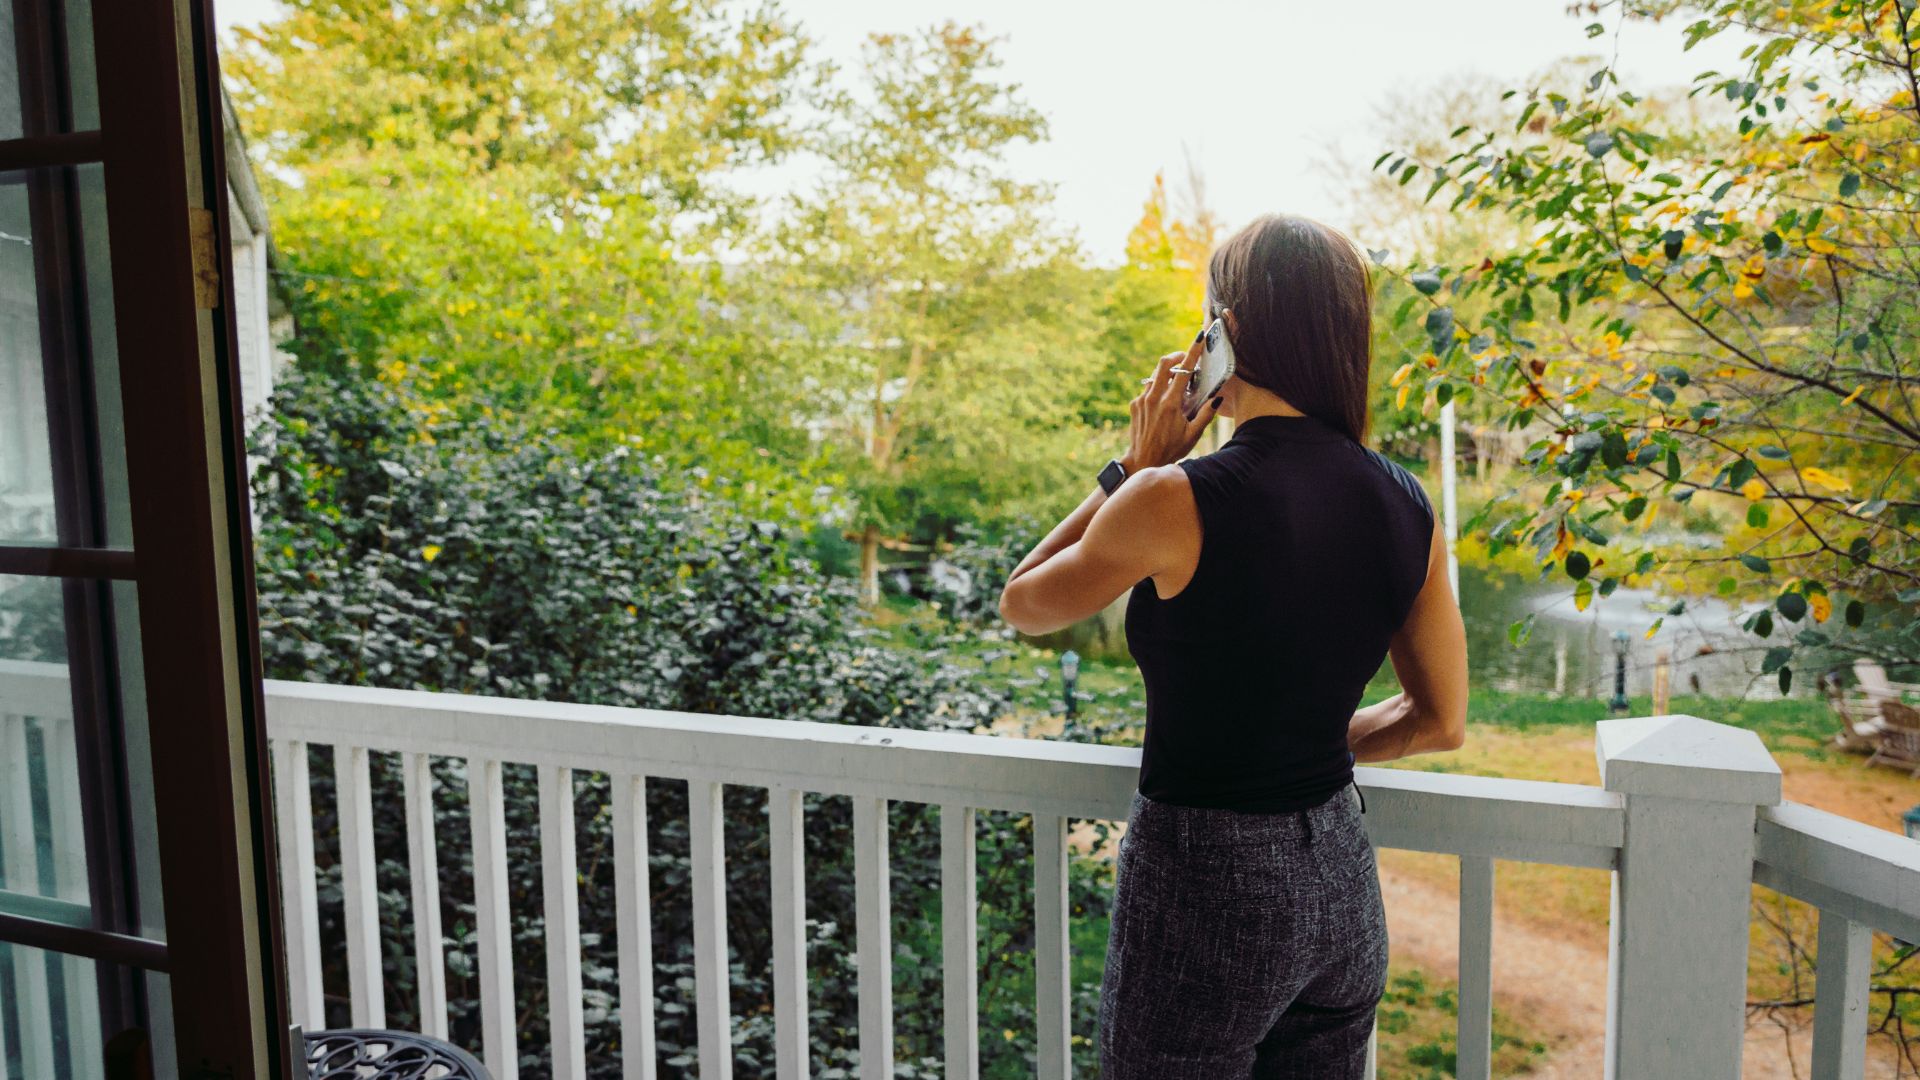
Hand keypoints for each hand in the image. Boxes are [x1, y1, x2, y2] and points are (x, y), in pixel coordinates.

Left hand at [1122, 337, 1220, 471]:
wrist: (1142, 460)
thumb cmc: (1171, 449)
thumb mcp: (1193, 435)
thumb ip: (1206, 415)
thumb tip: (1217, 398)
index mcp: (1170, 404)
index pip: (1183, 371)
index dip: (1192, 352)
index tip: (1199, 338)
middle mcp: (1153, 398)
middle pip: (1163, 363)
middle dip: (1175, 356)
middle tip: (1185, 359)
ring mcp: (1141, 400)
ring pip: (1154, 375)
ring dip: (1167, 374)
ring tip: (1177, 385)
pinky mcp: (1134, 404)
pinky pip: (1147, 388)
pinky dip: (1158, 388)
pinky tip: (1164, 402)